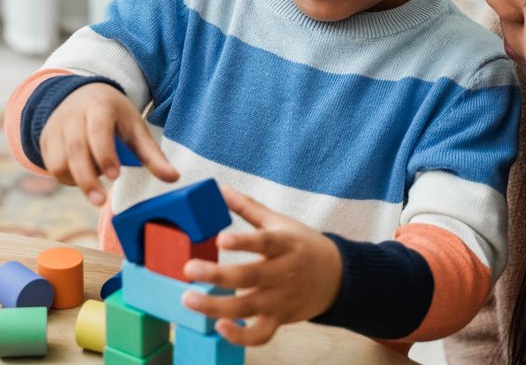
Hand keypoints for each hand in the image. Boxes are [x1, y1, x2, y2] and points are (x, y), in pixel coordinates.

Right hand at [40, 82, 178, 206]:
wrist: (82, 95)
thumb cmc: (115, 116)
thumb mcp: (135, 128)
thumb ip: (152, 155)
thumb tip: (174, 178)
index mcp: (99, 107)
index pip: (98, 130)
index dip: (104, 153)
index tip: (114, 175)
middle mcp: (73, 114)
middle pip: (75, 149)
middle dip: (87, 178)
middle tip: (100, 201)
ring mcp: (55, 127)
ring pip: (59, 161)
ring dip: (77, 179)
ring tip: (95, 184)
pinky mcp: (45, 140)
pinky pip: (52, 166)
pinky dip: (67, 178)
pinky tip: (82, 177)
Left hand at [181, 185, 342, 345]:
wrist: (337, 277)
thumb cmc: (301, 245)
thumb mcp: (280, 222)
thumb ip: (248, 208)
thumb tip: (220, 188)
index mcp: (284, 245)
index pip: (264, 242)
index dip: (243, 242)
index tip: (220, 239)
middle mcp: (283, 273)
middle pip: (250, 277)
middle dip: (217, 275)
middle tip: (189, 268)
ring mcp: (281, 299)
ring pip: (248, 307)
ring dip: (216, 307)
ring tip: (188, 299)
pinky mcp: (280, 319)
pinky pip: (260, 334)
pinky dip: (241, 336)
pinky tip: (219, 327)